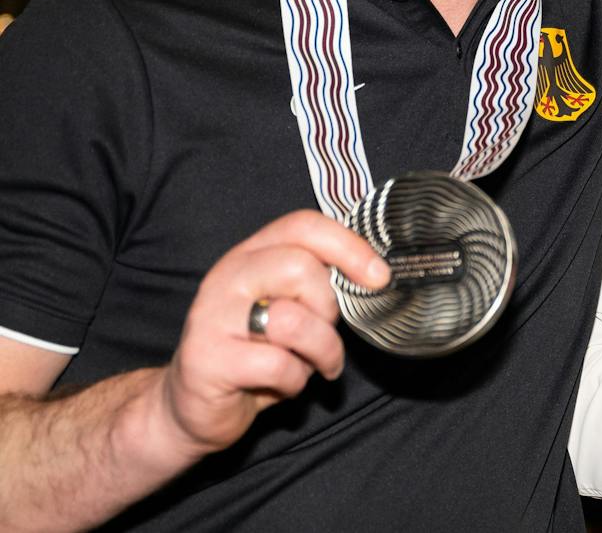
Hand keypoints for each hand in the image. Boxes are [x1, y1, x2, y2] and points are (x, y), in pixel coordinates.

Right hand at [154, 211, 388, 456]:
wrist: (190, 407)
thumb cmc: (254, 353)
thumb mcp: (287, 307)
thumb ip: (315, 283)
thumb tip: (374, 274)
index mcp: (251, 256)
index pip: (303, 226)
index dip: (349, 247)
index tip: (379, 277)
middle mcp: (227, 277)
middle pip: (301, 267)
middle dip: (328, 307)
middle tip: (323, 333)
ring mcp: (212, 317)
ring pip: (293, 320)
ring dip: (320, 350)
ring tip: (313, 364)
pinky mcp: (208, 360)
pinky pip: (278, 365)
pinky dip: (295, 381)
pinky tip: (283, 385)